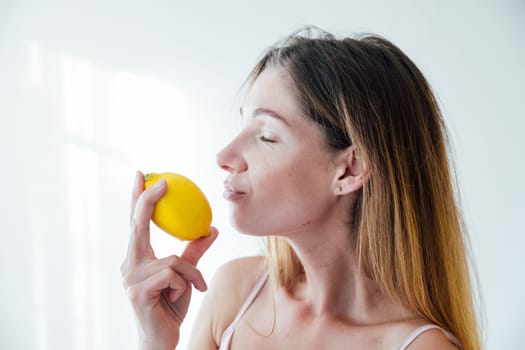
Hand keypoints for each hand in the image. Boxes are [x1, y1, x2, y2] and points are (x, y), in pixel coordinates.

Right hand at [120, 171, 217, 348]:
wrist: (162, 339)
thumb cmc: (171, 306)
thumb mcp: (187, 274)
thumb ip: (194, 251)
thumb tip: (211, 228)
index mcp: (136, 257)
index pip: (136, 222)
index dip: (138, 197)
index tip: (143, 174)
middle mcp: (128, 265)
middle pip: (138, 226)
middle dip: (147, 200)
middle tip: (163, 181)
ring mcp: (130, 279)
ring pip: (171, 260)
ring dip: (190, 274)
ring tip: (197, 288)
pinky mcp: (138, 293)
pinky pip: (174, 275)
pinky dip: (188, 284)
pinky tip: (182, 297)